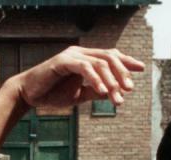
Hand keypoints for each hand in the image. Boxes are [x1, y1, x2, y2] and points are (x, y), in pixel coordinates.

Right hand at [12, 47, 143, 110]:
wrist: (29, 96)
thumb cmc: (52, 94)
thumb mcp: (79, 95)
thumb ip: (95, 91)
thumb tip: (115, 92)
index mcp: (85, 59)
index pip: (110, 56)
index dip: (127, 61)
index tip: (141, 69)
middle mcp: (80, 53)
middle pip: (109, 57)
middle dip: (122, 72)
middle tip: (130, 89)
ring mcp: (72, 55)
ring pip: (99, 63)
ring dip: (111, 80)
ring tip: (117, 96)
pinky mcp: (63, 61)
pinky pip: (85, 67)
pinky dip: (96, 79)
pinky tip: (103, 91)